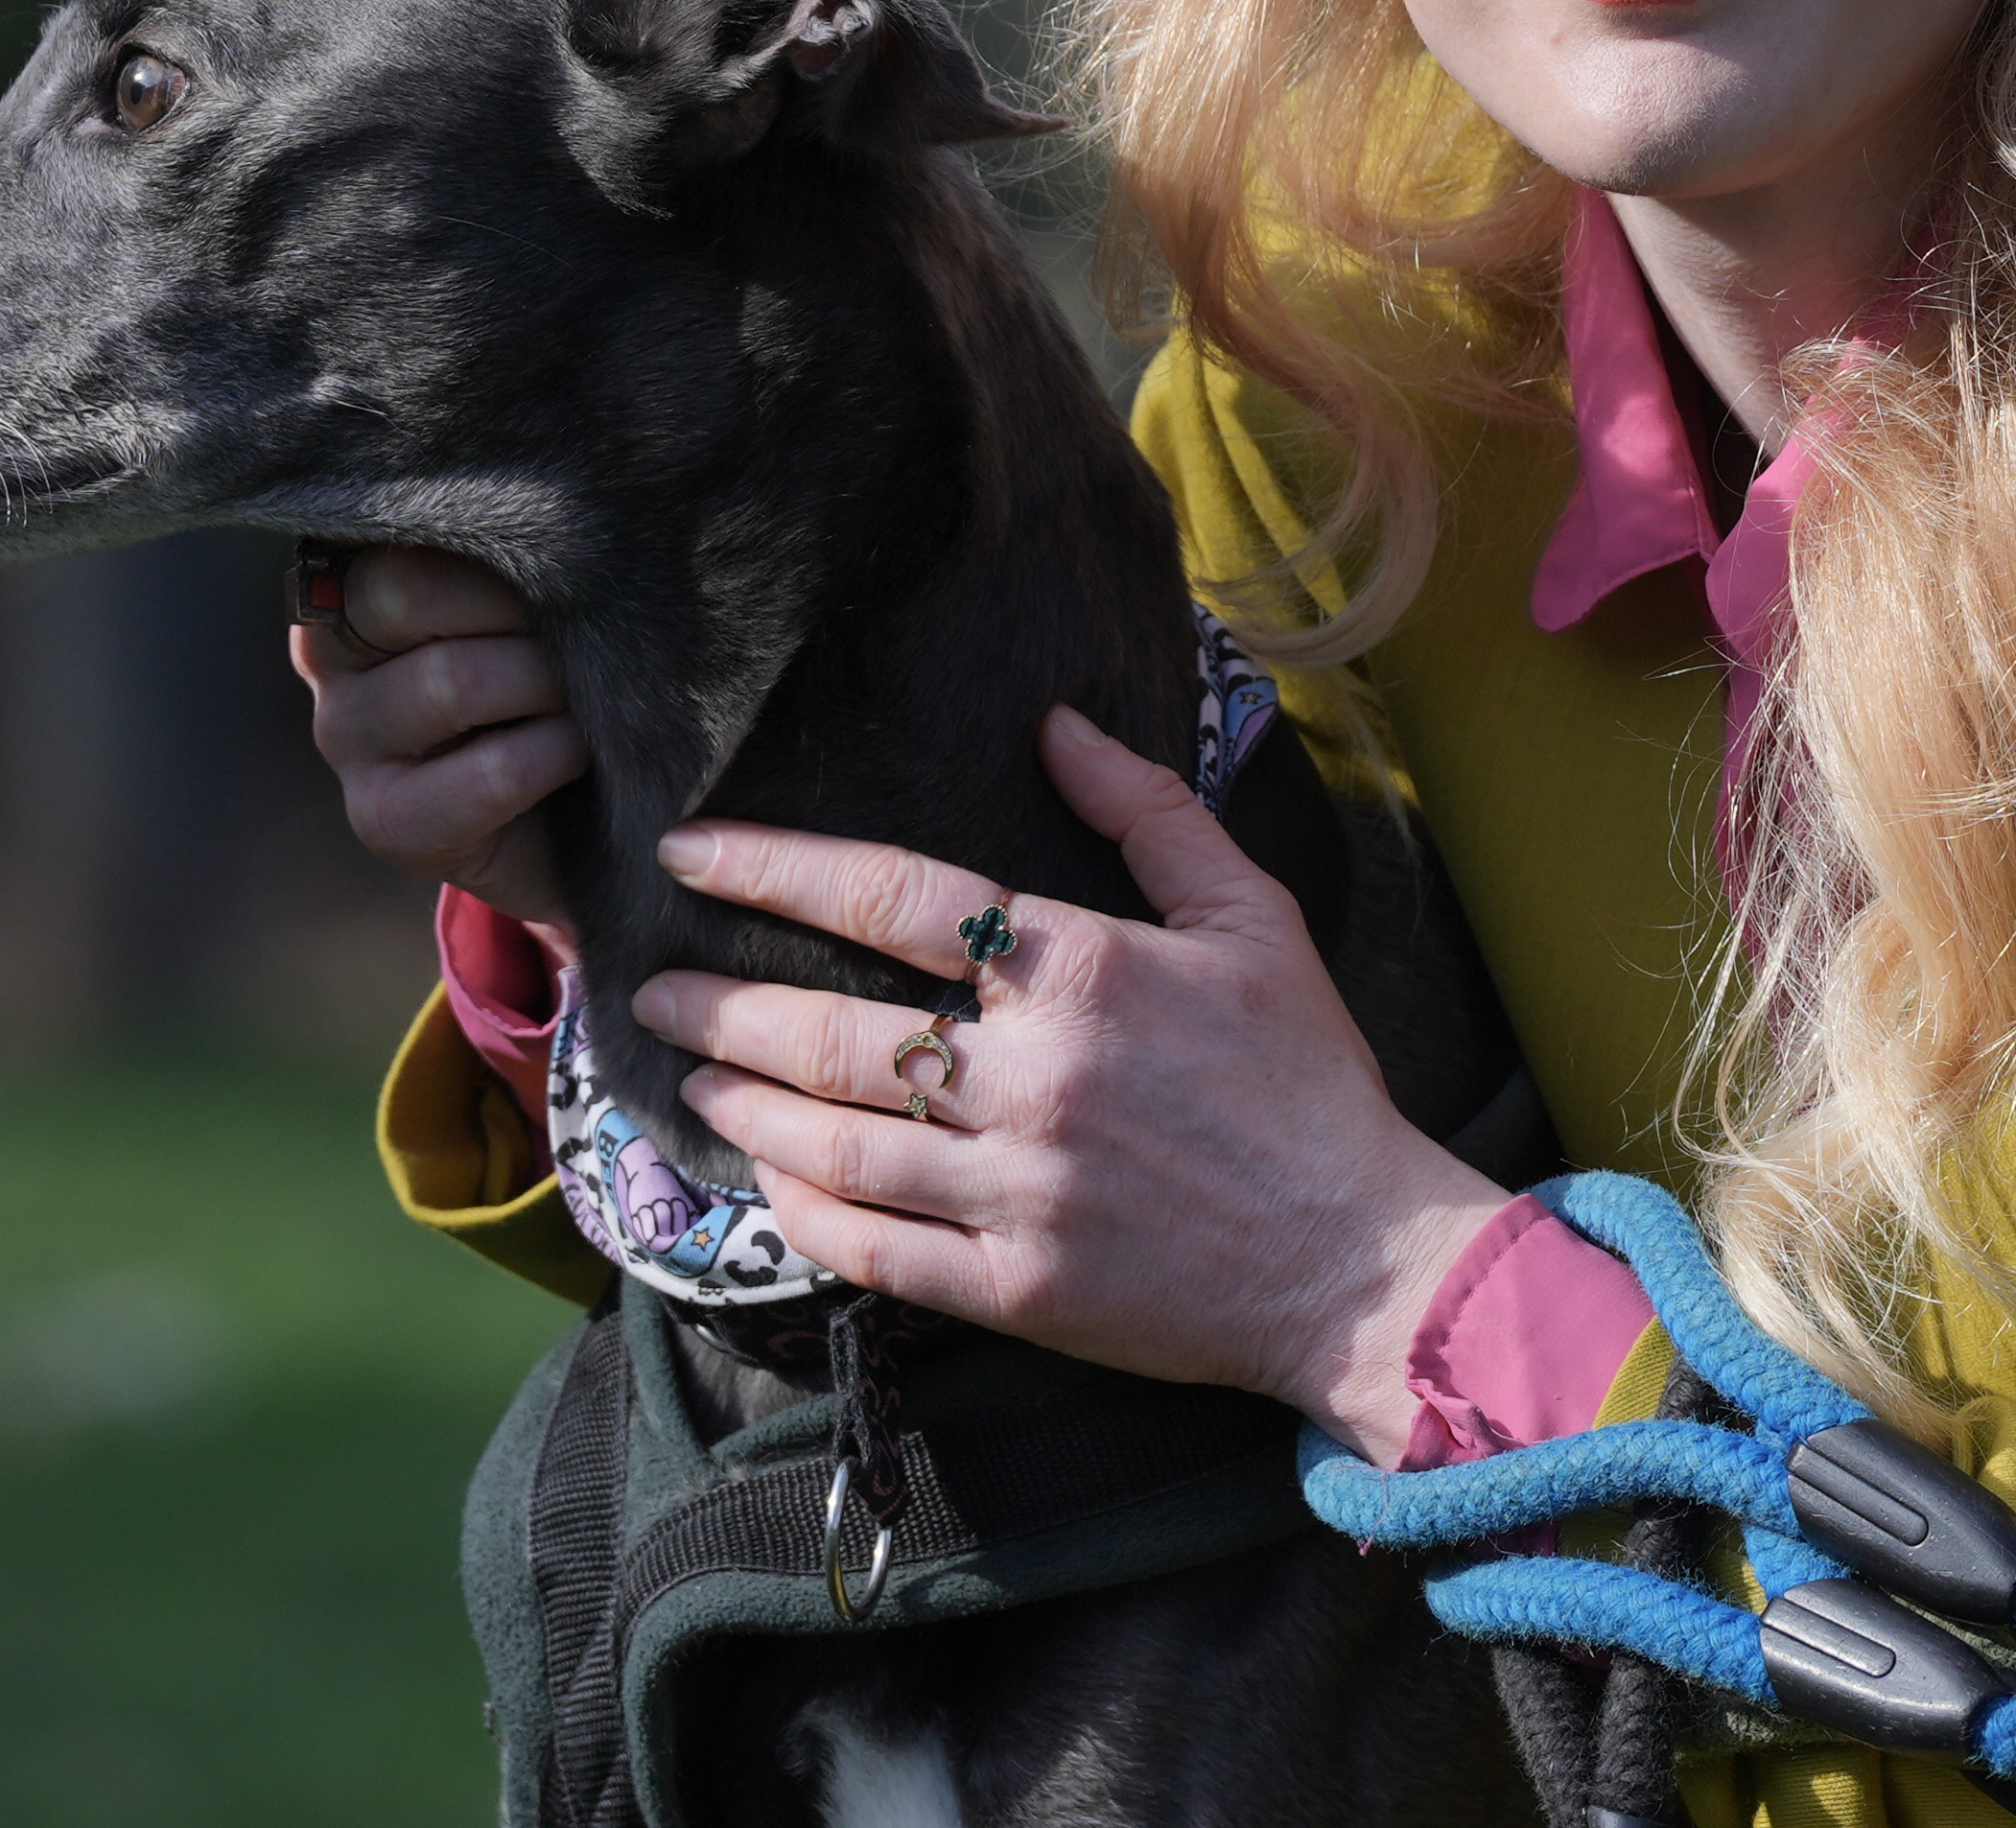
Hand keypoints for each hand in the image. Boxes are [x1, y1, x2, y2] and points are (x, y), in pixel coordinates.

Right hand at [289, 546, 586, 938]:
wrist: (556, 819)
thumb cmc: (538, 683)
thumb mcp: (521, 606)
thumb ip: (509, 558)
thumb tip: (574, 510)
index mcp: (353, 583)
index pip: (398, 532)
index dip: (492, 537)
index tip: (565, 547)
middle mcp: (329, 656)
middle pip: (405, 592)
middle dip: (515, 604)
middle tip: (583, 622)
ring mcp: (346, 740)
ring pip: (449, 680)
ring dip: (544, 680)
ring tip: (585, 691)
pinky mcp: (386, 821)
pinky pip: (490, 772)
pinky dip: (555, 752)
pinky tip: (580, 750)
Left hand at [632, 708, 1514, 1465]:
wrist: (1363, 1260)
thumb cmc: (1309, 1081)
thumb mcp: (1254, 919)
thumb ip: (1150, 814)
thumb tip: (1056, 727)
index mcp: (1086, 970)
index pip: (893, 896)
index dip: (774, 868)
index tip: (690, 855)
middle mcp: (1036, 1076)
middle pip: (834, 1029)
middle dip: (723, 1005)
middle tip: (653, 990)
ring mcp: (1020, 1190)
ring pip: (835, 1143)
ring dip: (745, 1107)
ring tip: (693, 1080)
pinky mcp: (1018, 1288)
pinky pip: (875, 1251)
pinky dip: (806, 1215)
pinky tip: (771, 1183)